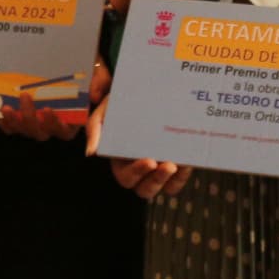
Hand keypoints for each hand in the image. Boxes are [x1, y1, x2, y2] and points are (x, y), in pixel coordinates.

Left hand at [0, 61, 105, 141]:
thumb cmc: (87, 68)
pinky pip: (12, 126)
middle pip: (41, 132)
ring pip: (24, 130)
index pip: (64, 132)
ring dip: (14, 122)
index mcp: (73, 118)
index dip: (55, 125)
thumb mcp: (98, 71)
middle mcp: (53, 123)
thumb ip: (100, 82)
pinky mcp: (22, 115)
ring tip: (6, 107)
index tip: (47, 109)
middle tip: (25, 97)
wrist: (70, 58)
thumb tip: (94, 96)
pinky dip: (5, 122)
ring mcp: (36, 120)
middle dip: (30, 119)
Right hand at [93, 70, 195, 198]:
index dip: (138, 172)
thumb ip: (94, 130)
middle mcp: (139, 168)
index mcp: (120, 160)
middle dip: (156, 180)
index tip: (150, 160)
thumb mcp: (104, 112)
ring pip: (164, 188)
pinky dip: (184, 175)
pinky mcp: (175, 165)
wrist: (142, 90)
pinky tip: (187, 161)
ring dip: (171, 180)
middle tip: (168, 165)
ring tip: (179, 164)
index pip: (126, 176)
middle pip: (144, 188)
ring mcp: (158, 168)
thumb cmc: (120, 103)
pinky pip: (179, 181)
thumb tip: (91, 153)